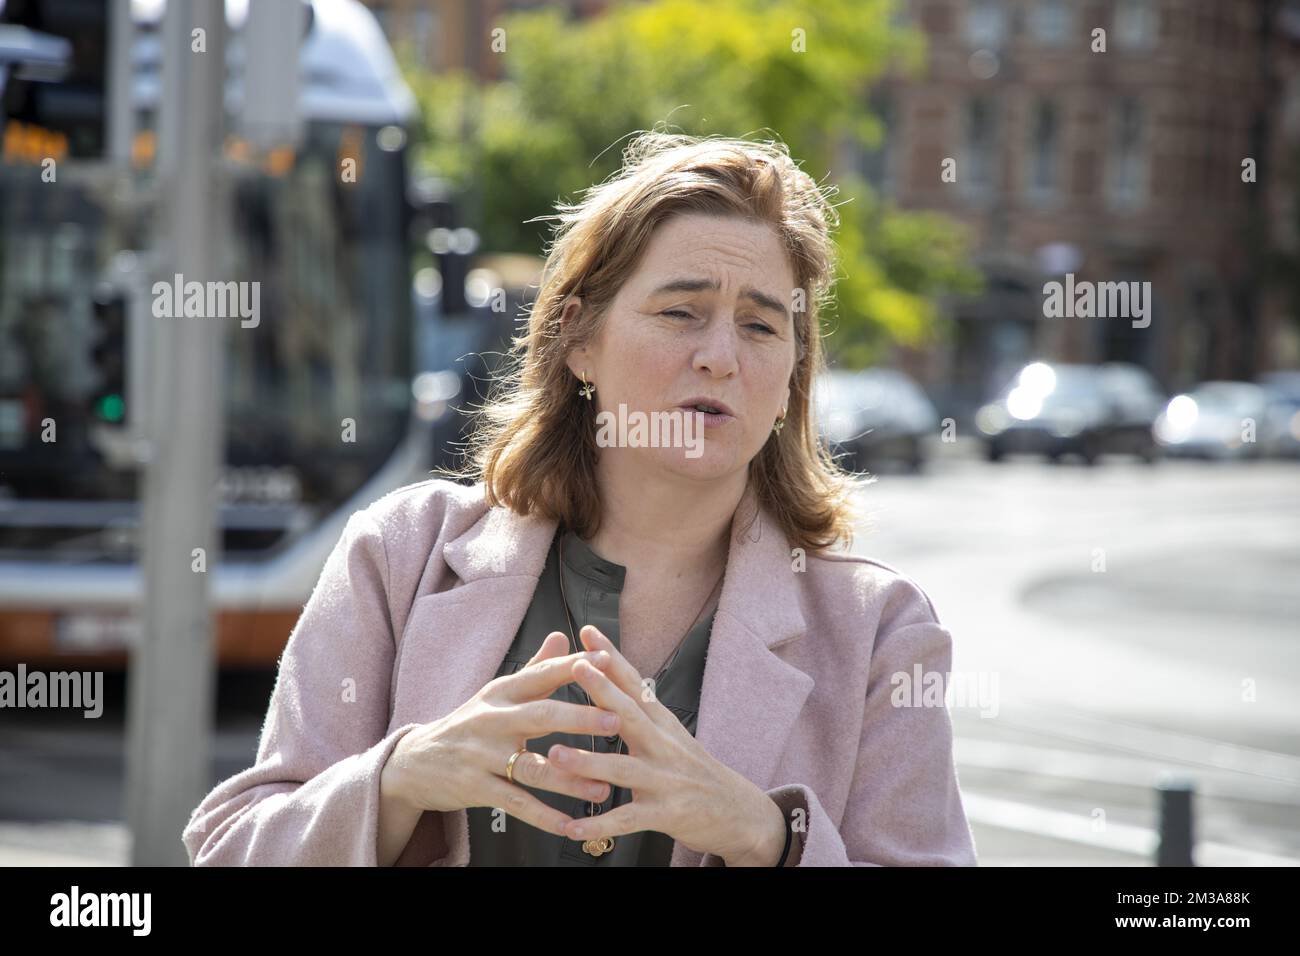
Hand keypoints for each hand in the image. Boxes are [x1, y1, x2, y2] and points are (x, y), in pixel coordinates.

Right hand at [382, 632, 622, 836]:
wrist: (414, 762)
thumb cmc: (468, 725)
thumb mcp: (496, 694)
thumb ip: (535, 669)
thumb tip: (563, 636)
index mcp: (501, 693)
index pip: (541, 675)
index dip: (573, 668)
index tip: (606, 662)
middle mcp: (492, 720)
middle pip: (541, 716)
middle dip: (580, 718)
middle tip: (616, 721)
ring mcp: (483, 755)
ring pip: (533, 766)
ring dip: (571, 779)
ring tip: (603, 786)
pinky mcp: (477, 788)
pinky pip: (517, 803)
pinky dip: (545, 816)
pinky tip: (570, 824)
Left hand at [547, 625, 787, 864]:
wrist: (737, 811)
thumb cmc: (693, 770)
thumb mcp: (670, 734)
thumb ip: (640, 710)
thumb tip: (610, 675)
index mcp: (661, 723)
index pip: (634, 683)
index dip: (612, 656)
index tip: (588, 630)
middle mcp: (664, 745)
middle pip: (631, 713)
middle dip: (603, 689)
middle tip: (576, 667)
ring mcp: (665, 780)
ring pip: (623, 768)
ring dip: (588, 762)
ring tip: (555, 755)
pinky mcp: (666, 813)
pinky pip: (628, 819)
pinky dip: (600, 824)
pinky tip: (573, 827)